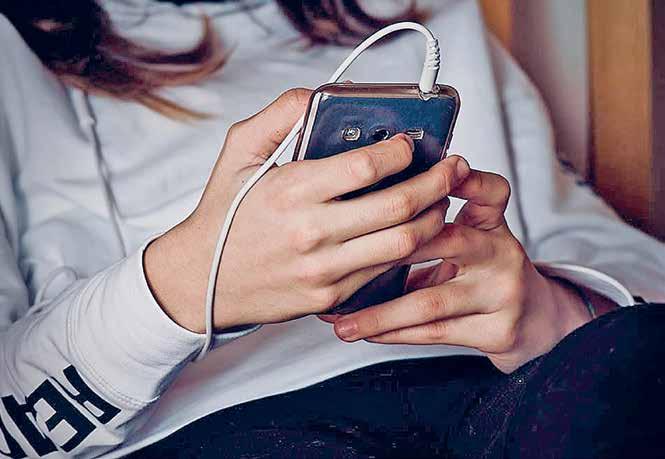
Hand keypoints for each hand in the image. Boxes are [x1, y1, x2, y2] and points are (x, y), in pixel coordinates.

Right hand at [144, 89, 470, 332]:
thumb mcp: (238, 152)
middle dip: (438, 182)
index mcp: (292, 191)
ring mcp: (324, 271)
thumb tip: (318, 96)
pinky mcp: (331, 298)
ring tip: (442, 200)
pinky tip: (415, 232)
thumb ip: (279, 116)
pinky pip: (385, 272)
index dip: (402, 150)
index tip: (414, 142)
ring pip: (403, 243)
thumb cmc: (224, 214)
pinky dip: (409, 250)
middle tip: (454, 167)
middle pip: (399, 206)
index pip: (367, 166)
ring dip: (434, 218)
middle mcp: (312, 233)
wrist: (202, 281)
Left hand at [325, 166, 595, 372]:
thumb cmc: (483, 271)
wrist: (533, 318)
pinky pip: (434, 333)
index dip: (467, 181)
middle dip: (392, 251)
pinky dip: (395, 333)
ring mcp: (501, 293)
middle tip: (346, 259)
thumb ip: (432, 224)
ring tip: (343, 322)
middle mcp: (500, 253)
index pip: (490, 192)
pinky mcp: (497, 330)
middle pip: (449, 241)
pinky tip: (368, 333)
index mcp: (491, 224)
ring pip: (431, 302)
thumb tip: (361, 218)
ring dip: (380, 314)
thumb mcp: (470, 236)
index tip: (441, 171)